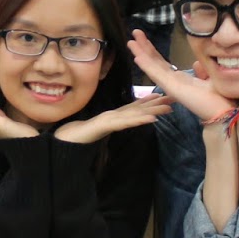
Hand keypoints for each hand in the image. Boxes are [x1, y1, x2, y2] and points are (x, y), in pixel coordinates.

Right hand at [54, 93, 173, 144]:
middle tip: (175, 97)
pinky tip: (152, 120)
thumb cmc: (79, 135)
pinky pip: (125, 123)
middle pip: (139, 108)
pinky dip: (138, 121)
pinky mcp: (105, 125)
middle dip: (157, 103)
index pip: (135, 108)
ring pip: (135, 114)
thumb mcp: (100, 129)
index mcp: (113, 116)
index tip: (165, 97)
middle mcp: (113, 115)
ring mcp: (109, 119)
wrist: (63, 140)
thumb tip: (120, 122)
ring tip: (169, 107)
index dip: (151, 102)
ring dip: (153, 110)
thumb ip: (110, 125)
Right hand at [127, 30, 231, 122]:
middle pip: (154, 62)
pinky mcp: (173, 88)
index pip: (162, 62)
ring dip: (141, 54)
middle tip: (134, 33)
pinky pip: (157, 75)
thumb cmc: (219, 98)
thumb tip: (196, 62)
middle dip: (144, 47)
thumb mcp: (210, 79)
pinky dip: (147, 66)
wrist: (224, 112)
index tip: (143, 38)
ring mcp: (171, 86)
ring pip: (152, 67)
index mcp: (180, 80)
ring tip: (130, 42)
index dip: (152, 50)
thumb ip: (201, 71)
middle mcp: (173, 82)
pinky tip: (138, 57)